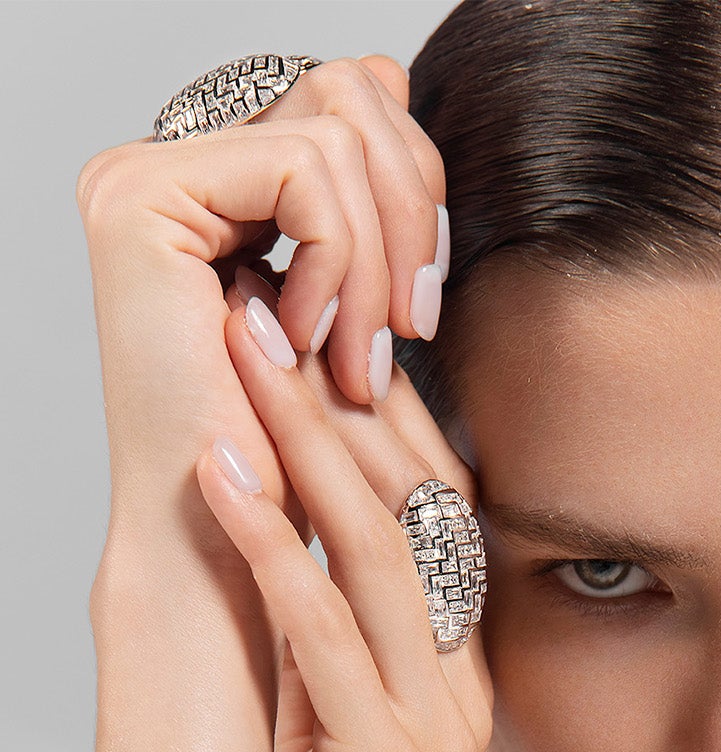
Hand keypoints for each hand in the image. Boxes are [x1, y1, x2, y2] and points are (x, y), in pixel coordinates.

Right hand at [76, 55, 444, 559]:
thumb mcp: (353, 313)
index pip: (350, 103)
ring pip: (335, 128)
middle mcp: (167, 168)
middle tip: (406, 331)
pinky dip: (337, 263)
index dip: (414, 193)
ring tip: (352, 361)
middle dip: (409, 215)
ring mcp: (142, 176)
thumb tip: (396, 72)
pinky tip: (309, 345)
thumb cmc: (294, 463)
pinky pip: (302, 169)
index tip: (417, 313)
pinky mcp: (140, 196)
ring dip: (375, 260)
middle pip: (349, 90)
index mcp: (214, 190)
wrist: (231, 549)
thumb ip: (368, 199)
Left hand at [193, 289, 492, 751]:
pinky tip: (226, 481)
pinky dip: (276, 550)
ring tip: (245, 356)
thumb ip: (331, 627)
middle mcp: (465, 683)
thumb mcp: (333, 720)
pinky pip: (332, 635)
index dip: (380, 406)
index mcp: (460, 665)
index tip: (313, 323)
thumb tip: (288, 518)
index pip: (436, 507)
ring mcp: (439, 725)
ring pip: (385, 553)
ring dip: (307, 445)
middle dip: (340, 396)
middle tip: (269, 303)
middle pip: (418, 508)